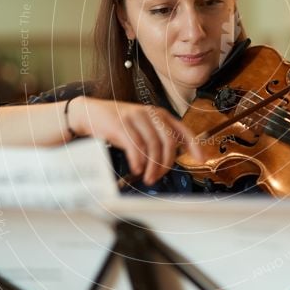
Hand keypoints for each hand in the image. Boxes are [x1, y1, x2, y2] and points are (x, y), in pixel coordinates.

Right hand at [68, 97, 201, 184]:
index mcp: (159, 114)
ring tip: (148, 177)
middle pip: (168, 142)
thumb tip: (169, 159)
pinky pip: (135, 146)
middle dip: (166, 164)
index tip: (200, 159)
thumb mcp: (141, 126)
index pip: (182, 130)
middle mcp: (150, 114)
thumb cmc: (117, 123)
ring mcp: (136, 117)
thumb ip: (156, 137)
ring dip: (152, 166)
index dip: (194, 145)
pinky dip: (139, 161)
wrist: (89, 113)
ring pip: (153, 146)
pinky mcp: (121, 124)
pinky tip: (137, 169)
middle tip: (159, 176)